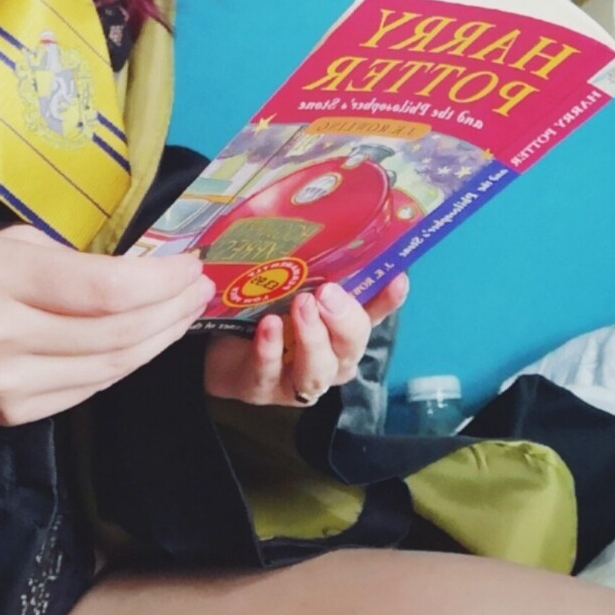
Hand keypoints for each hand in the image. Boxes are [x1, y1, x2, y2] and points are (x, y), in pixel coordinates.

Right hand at [0, 228, 215, 426]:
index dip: (161, 281)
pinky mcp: (12, 414)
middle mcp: (0, 337)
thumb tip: (154, 268)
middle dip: (171, 309)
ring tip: (185, 312)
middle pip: (116, 333)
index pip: (106, 289)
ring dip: (159, 339)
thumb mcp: (12, 242)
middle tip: (200, 287)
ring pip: (111, 368)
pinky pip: (90, 389)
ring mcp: (5, 385)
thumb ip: (76, 259)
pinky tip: (147, 340)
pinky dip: (126, 364)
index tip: (191, 264)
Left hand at [202, 271, 409, 407]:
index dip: (387, 301)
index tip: (397, 278)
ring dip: (313, 338)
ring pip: (317, 371)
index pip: (372, 316)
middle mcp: (328, 360)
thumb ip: (310, 267)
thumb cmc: (262, 312)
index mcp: (340, 333)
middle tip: (326, 293)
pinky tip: (269, 326)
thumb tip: (328, 226)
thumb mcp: (287, 287)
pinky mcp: (262, 389)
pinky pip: (270, 373)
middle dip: (344, 321)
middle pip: (351, 348)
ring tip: (301, 305)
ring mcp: (296, 380)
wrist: (216, 347)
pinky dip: (271, 349)